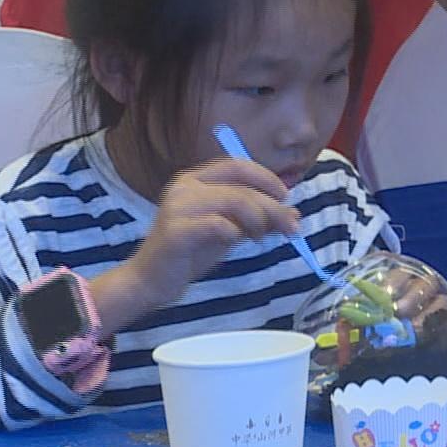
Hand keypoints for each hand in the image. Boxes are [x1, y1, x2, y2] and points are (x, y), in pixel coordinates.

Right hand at [94, 159, 301, 331]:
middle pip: (242, 187)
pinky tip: (236, 242)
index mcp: (196, 179)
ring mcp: (178, 206)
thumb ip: (256, 218)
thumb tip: (293, 213)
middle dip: (273, 207)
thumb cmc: (191, 252)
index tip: (285, 197)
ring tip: (261, 237)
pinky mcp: (175, 230)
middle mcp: (185, 186)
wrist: (153, 280)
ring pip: (235, 202)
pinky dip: (236, 233)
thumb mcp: (229, 230)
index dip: (266, 178)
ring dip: (259, 220)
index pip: (237, 166)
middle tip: (291, 226)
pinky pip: (219, 225)